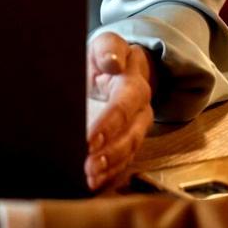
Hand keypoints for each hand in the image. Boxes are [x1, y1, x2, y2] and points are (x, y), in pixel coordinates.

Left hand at [84, 33, 152, 190]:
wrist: (114, 68)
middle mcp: (140, 110)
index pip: (124, 105)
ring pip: (128, 152)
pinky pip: (122, 162)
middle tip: (87, 164)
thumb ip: (108, 48)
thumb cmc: (105, 58)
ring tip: (89, 176)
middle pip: (130, 135)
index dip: (108, 124)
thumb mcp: (105, 45)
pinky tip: (92, 182)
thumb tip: (112, 63)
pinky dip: (108, 174)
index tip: (89, 139)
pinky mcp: (128, 143)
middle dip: (109, 153)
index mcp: (134, 84)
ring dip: (108, 167)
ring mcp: (136, 129)